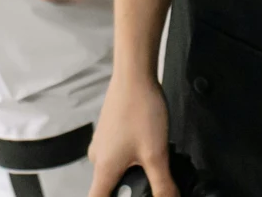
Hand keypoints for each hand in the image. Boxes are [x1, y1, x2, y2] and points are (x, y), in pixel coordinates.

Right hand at [87, 72, 174, 196]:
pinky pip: (116, 156)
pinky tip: (148, 151)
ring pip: (113, 171)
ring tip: (152, 167)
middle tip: (149, 187)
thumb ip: (163, 184)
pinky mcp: (110, 133)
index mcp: (104, 169)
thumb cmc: (140, 110)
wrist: (134, 76)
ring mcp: (102, 144)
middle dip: (127, 191)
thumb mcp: (156, 154)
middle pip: (106, 188)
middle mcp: (98, 158)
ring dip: (131, 175)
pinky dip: (130, 160)